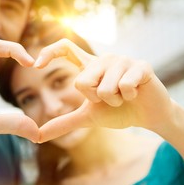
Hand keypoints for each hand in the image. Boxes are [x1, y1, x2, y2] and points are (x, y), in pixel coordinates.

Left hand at [35, 39, 173, 142]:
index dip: (49, 52)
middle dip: (94, 100)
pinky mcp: (140, 65)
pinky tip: (136, 94)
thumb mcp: (87, 117)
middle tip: (109, 99)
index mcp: (89, 66)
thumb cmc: (117, 112)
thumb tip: (37, 137)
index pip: (65, 48)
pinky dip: (129, 97)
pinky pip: (125, 86)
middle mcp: (103, 59)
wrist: (148, 117)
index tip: (36, 65)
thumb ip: (63, 123)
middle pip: (81, 82)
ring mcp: (122, 60)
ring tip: (124, 96)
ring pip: (104, 87)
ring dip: (114, 100)